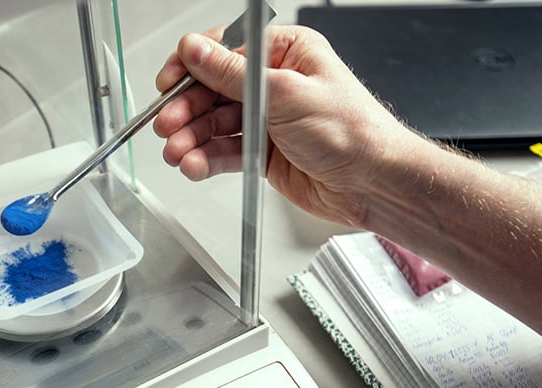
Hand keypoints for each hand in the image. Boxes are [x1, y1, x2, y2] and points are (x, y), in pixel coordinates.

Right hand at [153, 25, 421, 228]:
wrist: (374, 183)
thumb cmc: (352, 132)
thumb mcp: (285, 93)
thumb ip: (232, 74)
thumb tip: (195, 51)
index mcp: (286, 53)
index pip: (225, 51)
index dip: (192, 66)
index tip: (169, 81)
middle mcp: (274, 84)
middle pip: (213, 90)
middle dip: (187, 109)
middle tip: (167, 125)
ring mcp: (268, 120)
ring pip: (216, 124)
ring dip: (192, 138)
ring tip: (177, 153)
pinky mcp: (264, 153)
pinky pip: (226, 151)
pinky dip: (207, 159)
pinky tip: (195, 165)